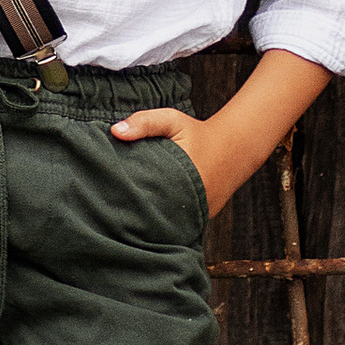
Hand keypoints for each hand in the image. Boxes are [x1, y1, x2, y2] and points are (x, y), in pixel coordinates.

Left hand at [111, 50, 331, 218]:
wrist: (235, 148)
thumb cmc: (198, 134)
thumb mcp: (172, 121)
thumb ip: (144, 122)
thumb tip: (115, 132)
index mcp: (178, 178)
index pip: (144, 195)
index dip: (125, 195)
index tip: (110, 192)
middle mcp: (189, 202)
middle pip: (152, 213)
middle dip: (133, 211)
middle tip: (112, 206)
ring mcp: (197, 214)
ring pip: (165, 223)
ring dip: (148, 218)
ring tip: (126, 214)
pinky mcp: (201, 219)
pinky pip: (178, 224)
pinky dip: (165, 220)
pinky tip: (149, 215)